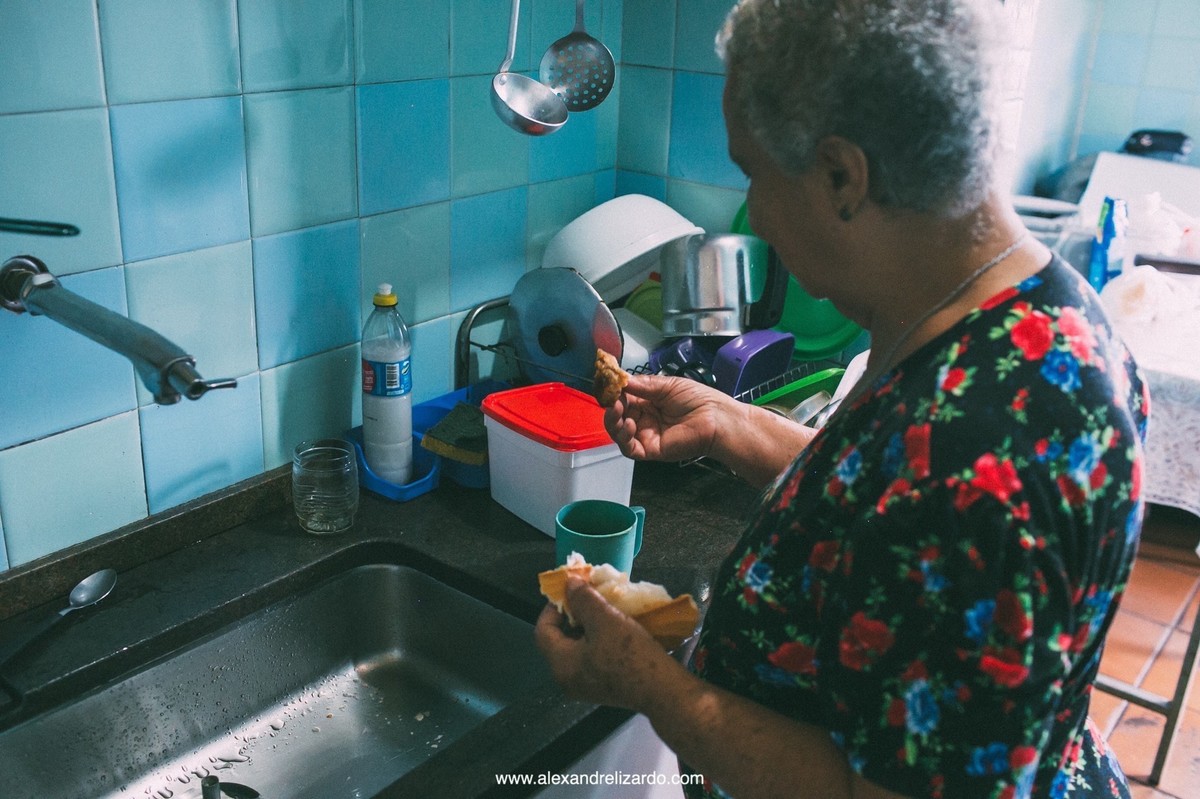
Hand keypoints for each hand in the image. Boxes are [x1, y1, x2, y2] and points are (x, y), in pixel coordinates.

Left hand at [534, 576, 682, 710]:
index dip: (554, 607)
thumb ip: (583, 599)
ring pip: (576, 648)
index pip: (543, 630)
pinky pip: (590, 658)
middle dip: (572, 616)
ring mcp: (584, 686)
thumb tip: (569, 583)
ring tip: (602, 610)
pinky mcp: (601, 688)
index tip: (571, 591)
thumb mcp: (605, 620)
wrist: (663, 691)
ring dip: (586, 627)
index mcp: (561, 665)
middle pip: (559, 640)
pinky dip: (597, 640)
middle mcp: (566, 679)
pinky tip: (613, 629)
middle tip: (588, 598)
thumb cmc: (630, 655)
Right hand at [604, 374, 732, 463]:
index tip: (607, 383)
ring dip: (613, 420)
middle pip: (618, 415)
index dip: (614, 392)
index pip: (623, 398)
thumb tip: (620, 379)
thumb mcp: (667, 385)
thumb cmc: (697, 399)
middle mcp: (644, 418)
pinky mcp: (650, 450)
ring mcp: (646, 435)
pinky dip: (623, 437)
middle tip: (611, 397)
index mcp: (649, 401)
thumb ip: (642, 384)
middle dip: (611, 405)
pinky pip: (629, 447)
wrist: (715, 419)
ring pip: (618, 432)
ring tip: (616, 409)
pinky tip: (628, 424)